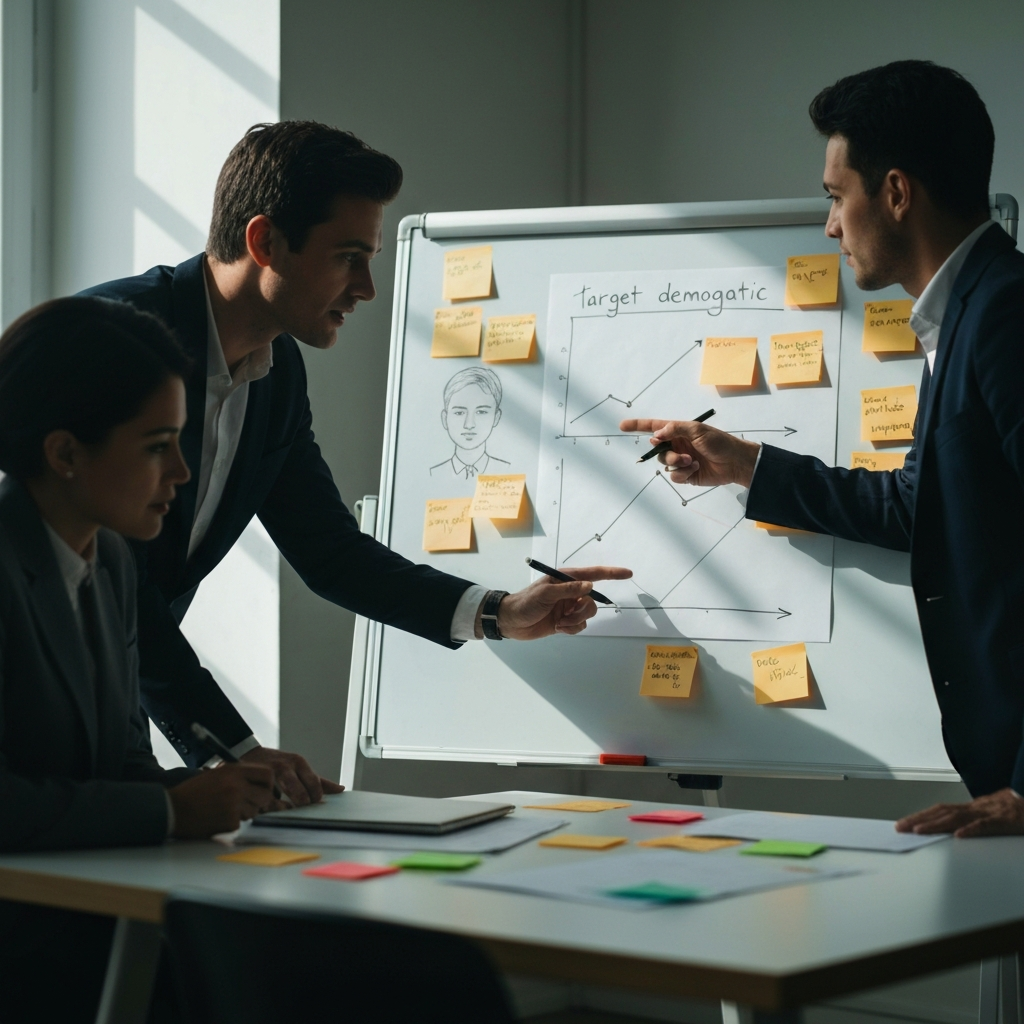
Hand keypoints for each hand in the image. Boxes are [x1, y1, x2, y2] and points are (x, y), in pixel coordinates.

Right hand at [168, 763, 274, 838]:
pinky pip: (241, 822)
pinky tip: (217, 817)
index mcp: (234, 771)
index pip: (267, 774)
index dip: (268, 783)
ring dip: (245, 812)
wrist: (172, 809)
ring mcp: (234, 804)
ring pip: (254, 811)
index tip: (263, 789)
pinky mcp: (229, 821)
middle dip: (259, 801)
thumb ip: (239, 776)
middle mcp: (237, 786)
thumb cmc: (193, 791)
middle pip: (265, 796)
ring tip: (225, 809)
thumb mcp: (217, 774)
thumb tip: (262, 783)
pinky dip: (232, 822)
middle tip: (247, 803)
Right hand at [240, 746, 344, 806]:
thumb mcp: (299, 768)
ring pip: (283, 797)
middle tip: (301, 807)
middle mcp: (285, 766)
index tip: (313, 803)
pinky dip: (270, 807)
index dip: (316, 797)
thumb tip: (341, 789)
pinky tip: (271, 808)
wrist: (250, 754)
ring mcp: (269, 773)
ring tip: (286, 809)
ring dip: (285, 807)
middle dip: (302, 803)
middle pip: (300, 792)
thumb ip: (318, 780)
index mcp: (299, 762)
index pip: (314, 783)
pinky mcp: (255, 784)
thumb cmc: (279, 764)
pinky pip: (266, 801)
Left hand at [493, 565, 632, 639]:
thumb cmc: (526, 603)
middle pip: (592, 600)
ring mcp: (568, 607)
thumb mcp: (546, 594)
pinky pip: (581, 626)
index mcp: (565, 579)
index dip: (612, 573)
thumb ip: (569, 589)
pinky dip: (572, 629)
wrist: (511, 622)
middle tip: (567, 615)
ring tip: (560, 623)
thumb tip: (590, 585)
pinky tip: (558, 628)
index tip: (628, 574)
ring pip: (588, 614)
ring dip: (576, 621)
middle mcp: (570, 592)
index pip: (593, 574)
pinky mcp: (565, 621)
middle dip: (583, 611)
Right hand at [620, 417, 759, 487]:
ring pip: (665, 464)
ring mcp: (681, 460)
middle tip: (682, 456)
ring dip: (676, 464)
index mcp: (678, 431)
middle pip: (658, 450)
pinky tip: (695, 470)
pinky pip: (674, 476)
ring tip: (691, 462)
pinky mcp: (686, 475)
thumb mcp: (697, 430)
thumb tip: (655, 435)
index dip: (637, 426)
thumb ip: (675, 429)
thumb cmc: (719, 442)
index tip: (621, 426)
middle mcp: (677, 445)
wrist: (735, 462)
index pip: (654, 428)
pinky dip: (682, 474)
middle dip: (667, 454)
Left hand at [895, 788, 1023, 837]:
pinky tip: (959, 835)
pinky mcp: (1004, 820)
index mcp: (971, 808)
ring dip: (936, 824)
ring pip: (958, 817)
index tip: (904, 823)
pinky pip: (985, 825)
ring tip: (918, 830)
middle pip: (942, 812)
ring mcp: (988, 812)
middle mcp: (975, 808)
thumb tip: (956, 830)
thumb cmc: (1016, 810)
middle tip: (900, 827)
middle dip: (919, 819)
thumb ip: (974, 821)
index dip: (921, 816)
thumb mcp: (992, 815)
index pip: (940, 810)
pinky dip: (971, 829)